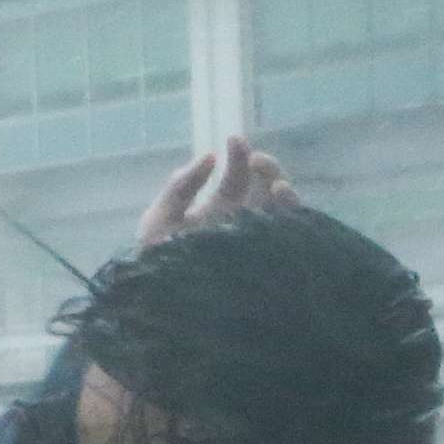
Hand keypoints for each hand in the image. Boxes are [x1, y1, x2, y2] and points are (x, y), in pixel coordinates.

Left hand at [138, 133, 297, 248]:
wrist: (156, 304)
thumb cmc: (153, 264)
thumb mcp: (158, 219)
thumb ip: (180, 186)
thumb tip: (211, 156)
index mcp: (217, 212)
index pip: (237, 178)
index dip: (239, 156)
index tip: (234, 140)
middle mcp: (241, 225)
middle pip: (265, 189)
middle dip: (265, 168)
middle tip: (256, 159)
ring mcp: (254, 243)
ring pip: (282, 210)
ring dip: (283, 191)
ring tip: (276, 184)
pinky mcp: (264, 261)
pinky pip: (286, 236)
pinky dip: (290, 215)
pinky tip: (282, 201)